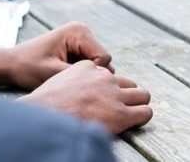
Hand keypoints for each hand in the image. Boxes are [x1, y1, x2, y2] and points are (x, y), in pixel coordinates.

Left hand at [0, 21, 111, 88]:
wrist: (9, 64)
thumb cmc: (27, 68)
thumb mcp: (54, 74)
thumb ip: (81, 75)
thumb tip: (105, 80)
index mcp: (78, 32)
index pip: (104, 58)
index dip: (92, 73)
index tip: (70, 80)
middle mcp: (82, 30)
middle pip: (102, 59)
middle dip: (88, 72)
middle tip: (65, 79)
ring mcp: (80, 37)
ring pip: (97, 62)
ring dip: (83, 72)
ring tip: (62, 76)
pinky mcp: (76, 45)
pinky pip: (89, 62)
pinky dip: (78, 71)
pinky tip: (62, 73)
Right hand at [19, 61, 152, 133]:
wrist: (43, 119)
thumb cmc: (45, 105)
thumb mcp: (58, 79)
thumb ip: (76, 77)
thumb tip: (86, 84)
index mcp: (89, 68)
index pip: (109, 75)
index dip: (108, 89)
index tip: (102, 99)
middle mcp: (105, 79)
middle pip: (130, 83)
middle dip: (127, 95)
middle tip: (120, 107)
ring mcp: (114, 96)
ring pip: (143, 95)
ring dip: (137, 104)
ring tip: (130, 113)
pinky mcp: (120, 114)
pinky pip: (145, 112)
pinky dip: (142, 116)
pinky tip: (134, 121)